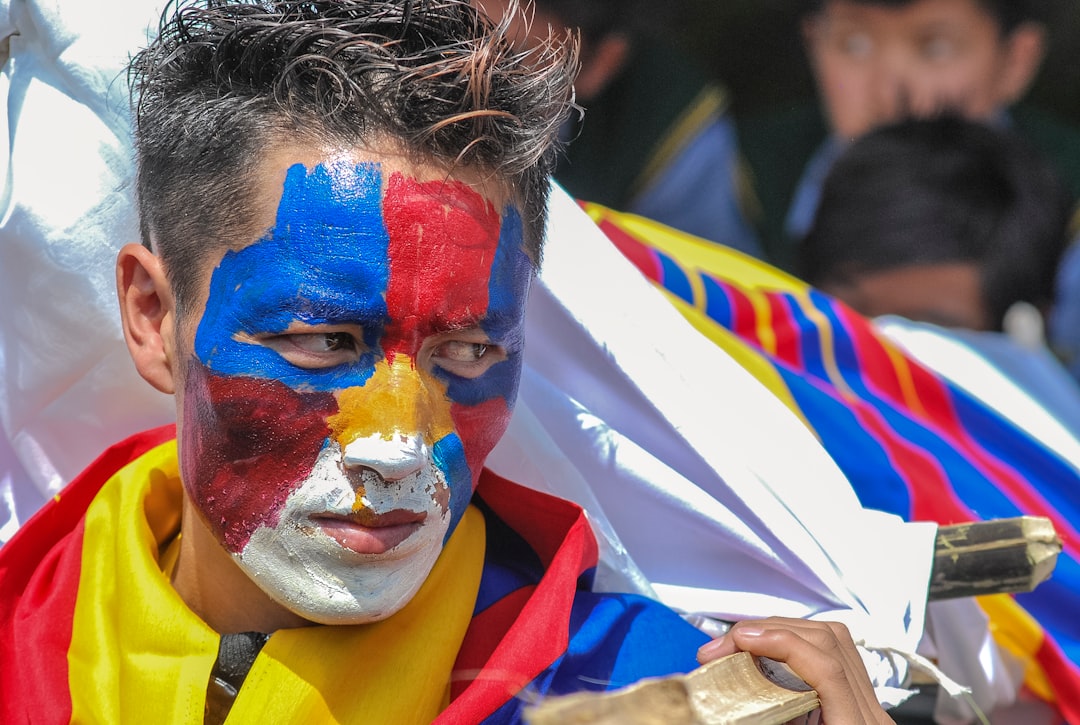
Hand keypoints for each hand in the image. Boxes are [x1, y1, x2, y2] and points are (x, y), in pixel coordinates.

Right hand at [696, 617, 893, 724]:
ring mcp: (869, 709)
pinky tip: (768, 656)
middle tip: (723, 647)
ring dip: (782, 631)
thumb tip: (723, 710)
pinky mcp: (859, 707)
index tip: (739, 641)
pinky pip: (833, 657)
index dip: (781, 643)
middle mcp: (869, 718)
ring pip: (833, 640)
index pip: (826, 668)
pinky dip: (797, 646)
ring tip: (741, 645)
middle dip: (769, 631)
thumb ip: (765, 720)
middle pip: (828, 642)